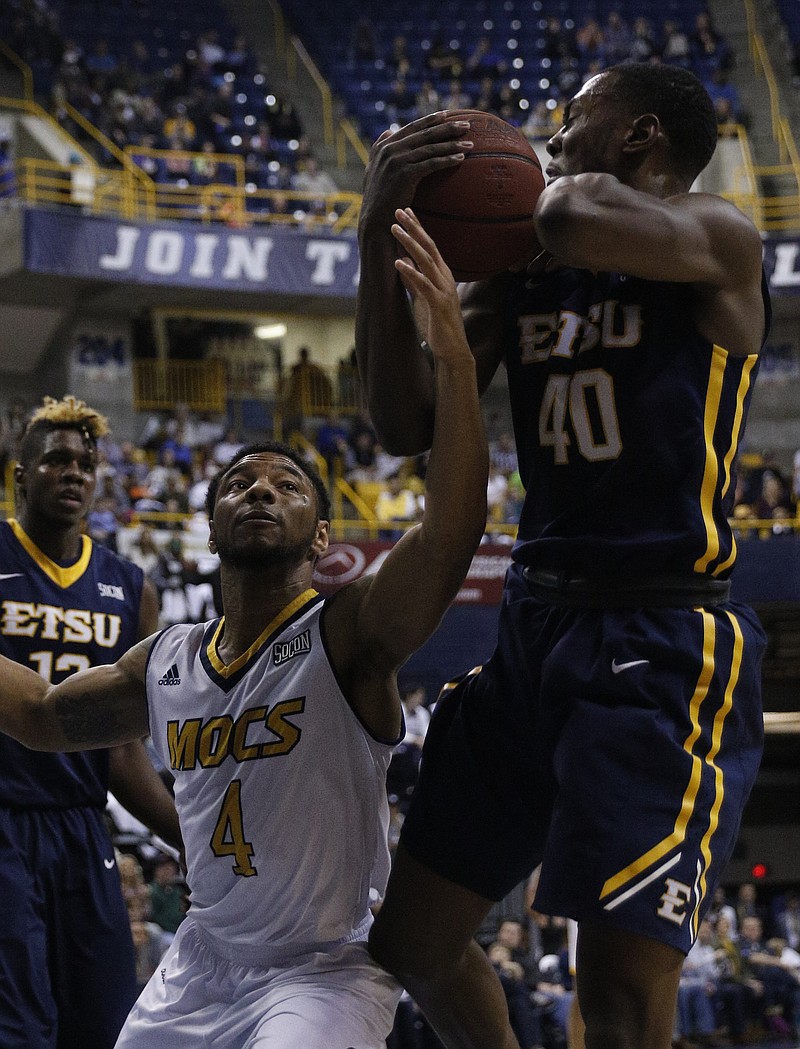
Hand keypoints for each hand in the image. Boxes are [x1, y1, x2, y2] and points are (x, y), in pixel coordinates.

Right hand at [359, 113, 472, 231]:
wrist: (374, 218)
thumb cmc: (378, 198)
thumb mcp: (373, 169)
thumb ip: (378, 149)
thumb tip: (388, 131)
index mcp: (384, 146)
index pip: (412, 128)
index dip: (431, 120)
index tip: (447, 115)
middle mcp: (390, 150)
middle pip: (425, 135)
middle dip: (448, 128)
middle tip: (467, 125)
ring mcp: (397, 161)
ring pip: (430, 148)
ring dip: (452, 144)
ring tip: (470, 144)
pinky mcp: (405, 174)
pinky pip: (431, 164)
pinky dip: (447, 160)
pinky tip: (461, 158)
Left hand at [391, 208, 471, 365]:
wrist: (452, 351)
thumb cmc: (438, 326)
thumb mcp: (422, 299)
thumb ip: (414, 281)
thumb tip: (402, 262)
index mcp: (441, 276)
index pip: (429, 247)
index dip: (418, 228)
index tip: (405, 211)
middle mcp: (445, 279)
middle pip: (429, 248)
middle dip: (414, 228)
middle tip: (399, 210)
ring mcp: (443, 291)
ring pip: (427, 261)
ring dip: (410, 244)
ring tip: (395, 229)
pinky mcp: (439, 305)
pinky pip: (424, 286)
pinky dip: (411, 273)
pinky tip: (398, 263)